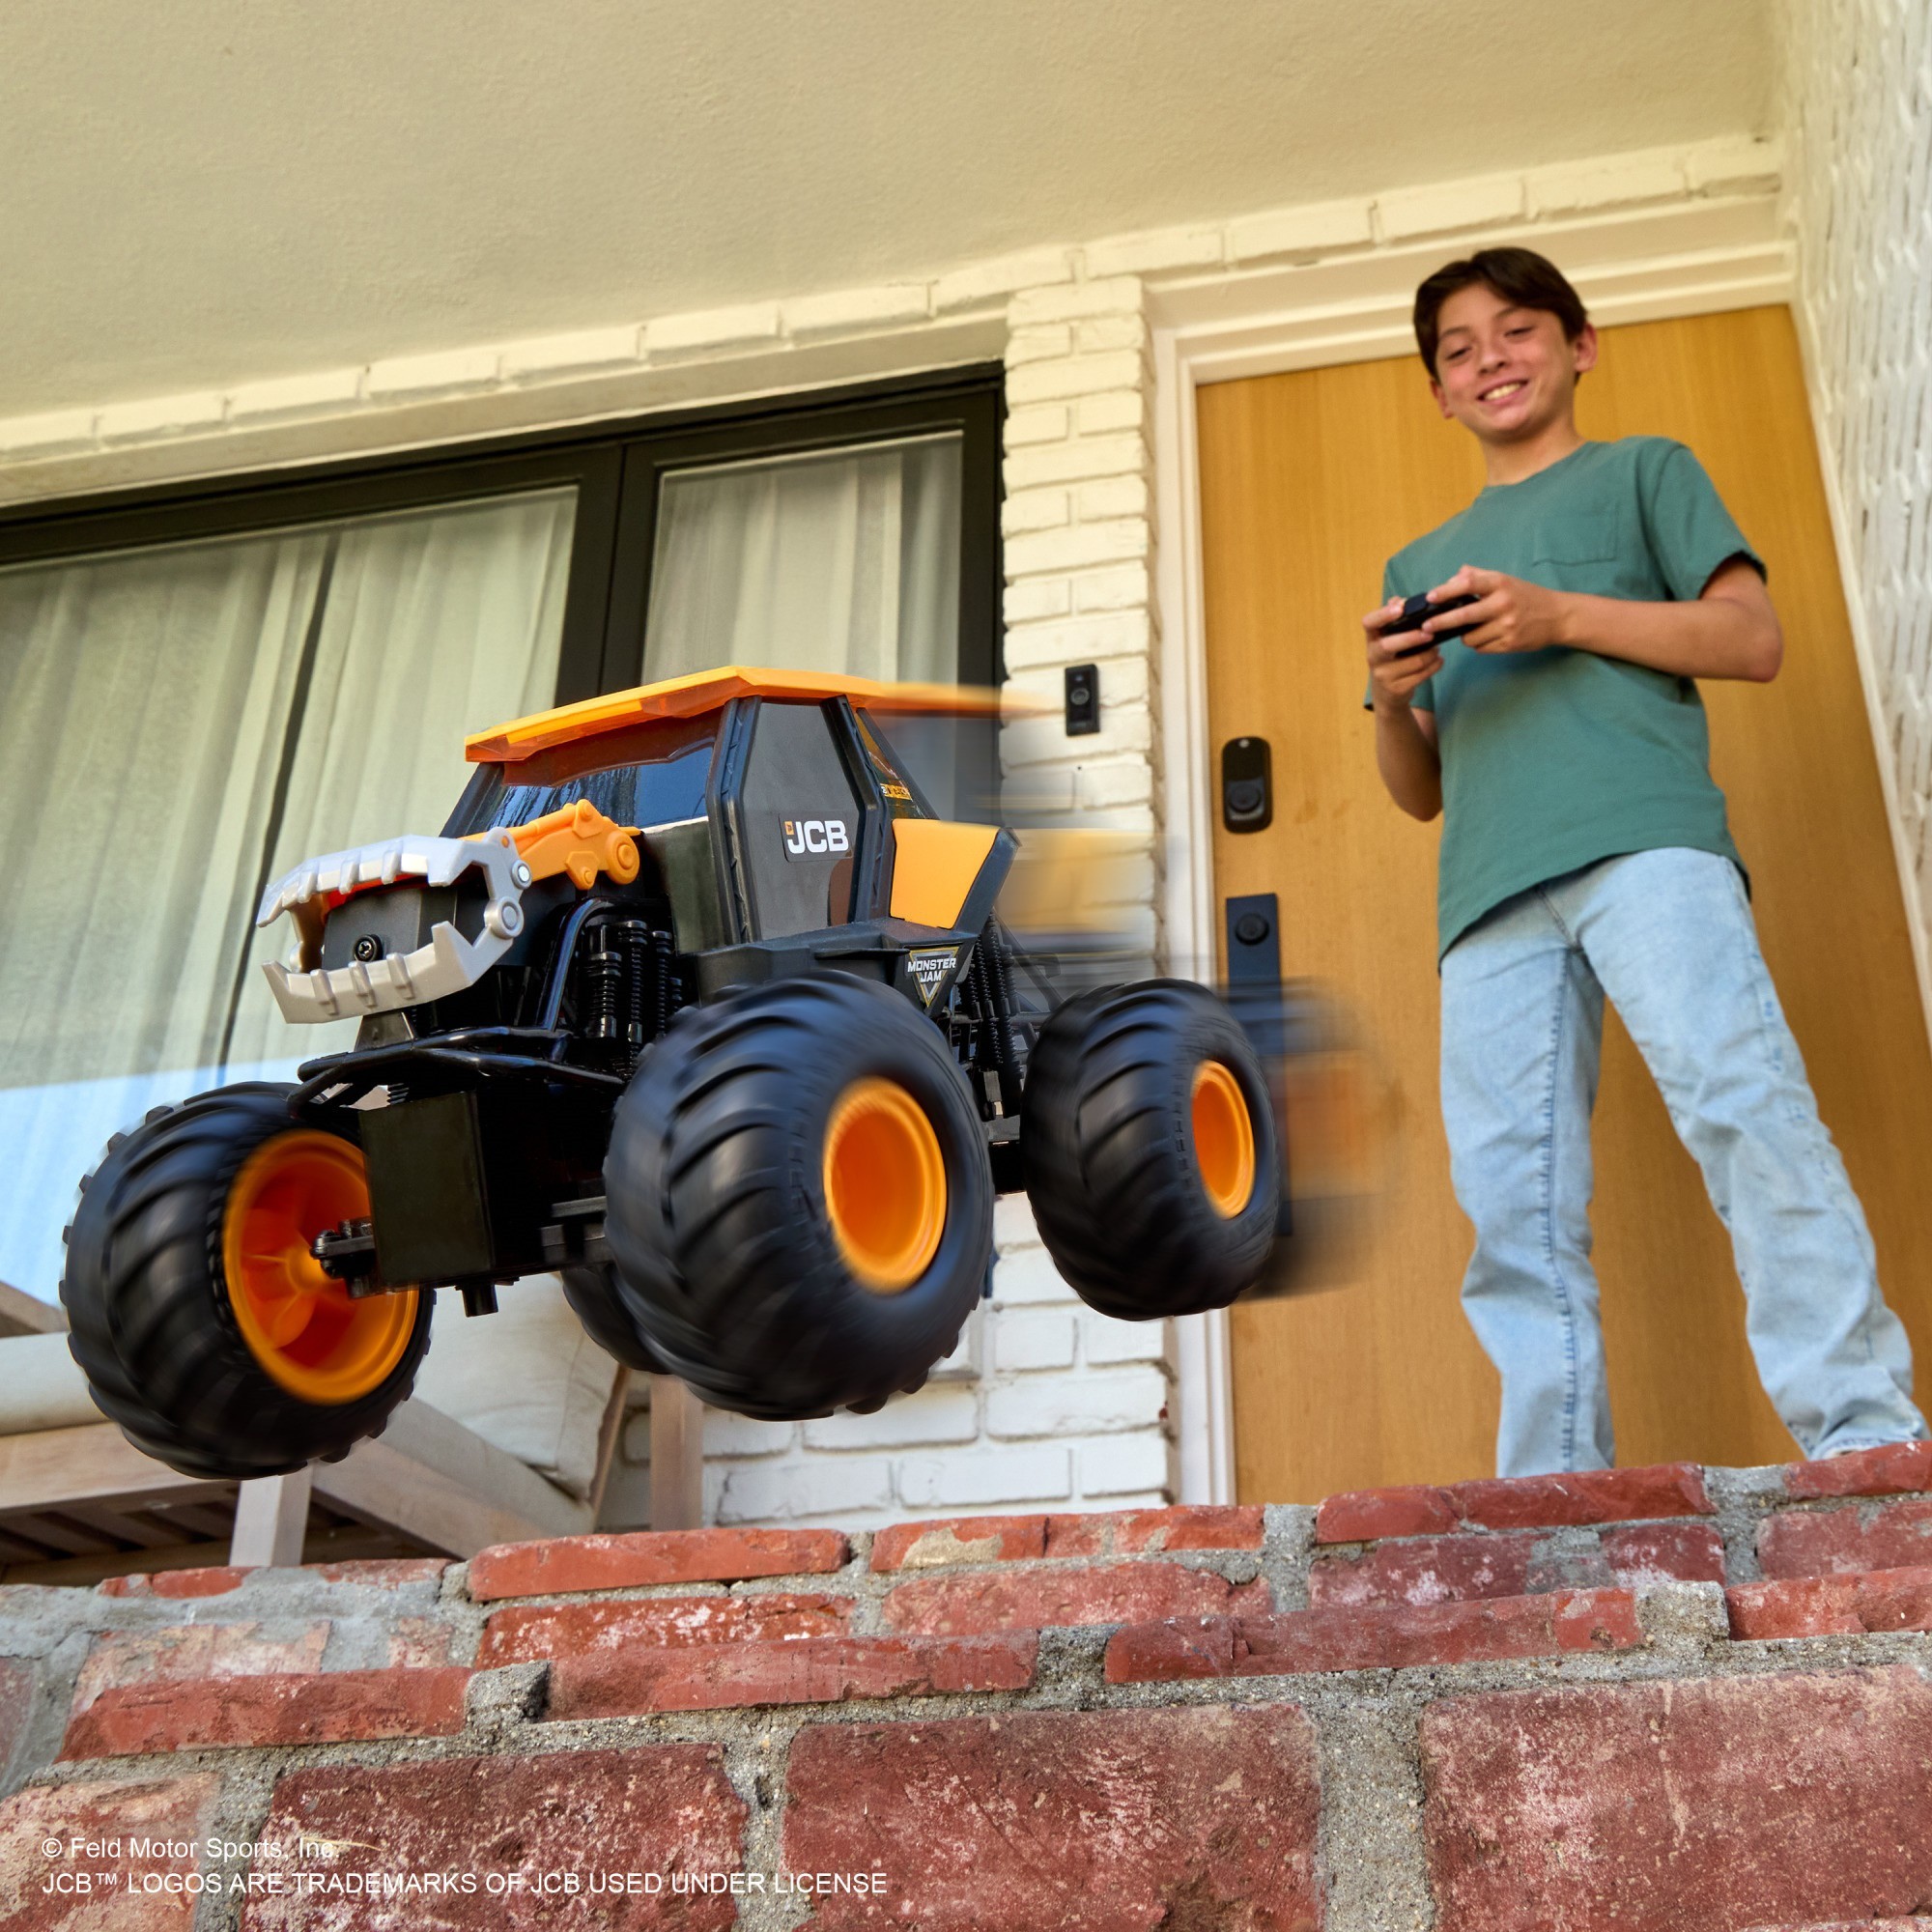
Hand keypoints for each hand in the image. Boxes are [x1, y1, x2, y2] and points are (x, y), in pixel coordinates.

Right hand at [1361, 595, 1440, 709]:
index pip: (1369, 623)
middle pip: (1388, 646)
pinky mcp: (1397, 689)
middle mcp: (1373, 657)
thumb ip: (1395, 619)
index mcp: (1372, 639)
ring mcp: (1383, 675)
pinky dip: (1434, 666)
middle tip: (1429, 634)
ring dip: (1430, 654)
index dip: (1382, 615)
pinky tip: (1439, 661)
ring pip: (1413, 662)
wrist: (1386, 695)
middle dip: (1411, 638)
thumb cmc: (1392, 659)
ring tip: (1437, 649)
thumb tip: (1401, 600)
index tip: (1400, 609)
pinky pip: (1421, 675)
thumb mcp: (1388, 639)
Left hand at [1428, 566, 1568, 653]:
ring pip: (1470, 637)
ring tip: (1475, 629)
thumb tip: (1453, 578)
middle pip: (1463, 615)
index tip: (1430, 597)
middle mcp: (1503, 604)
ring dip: (1465, 636)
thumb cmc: (1526, 596)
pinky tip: (1489, 636)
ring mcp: (1506, 626)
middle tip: (1425, 627)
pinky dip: (1479, 644)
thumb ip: (1478, 577)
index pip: (1468, 584)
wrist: (1558, 616)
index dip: (1446, 591)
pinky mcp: (1509, 644)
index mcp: (1500, 584)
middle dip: (1440, 622)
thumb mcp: (1505, 580)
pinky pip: (1481, 648)